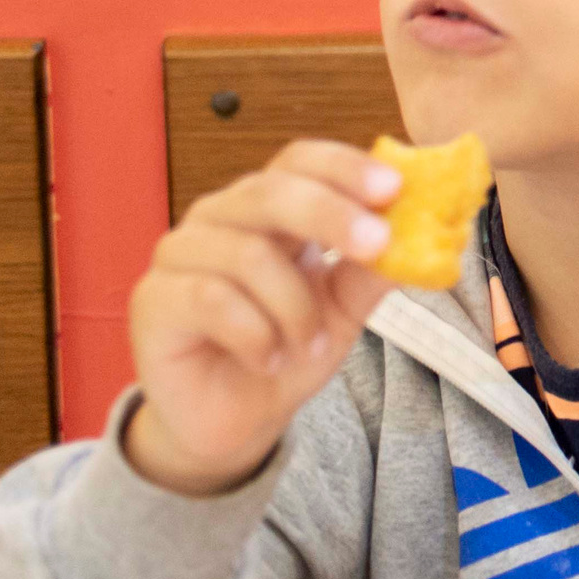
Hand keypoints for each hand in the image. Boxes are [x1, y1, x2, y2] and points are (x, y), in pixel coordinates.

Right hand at [125, 140, 398, 496]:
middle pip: (271, 191)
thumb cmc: (289, 348)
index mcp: (270, 207)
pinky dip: (256, 333)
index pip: (300, 160)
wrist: (237, 419)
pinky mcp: (153, 299)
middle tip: (378, 245)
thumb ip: (376, 269)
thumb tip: (426, 232)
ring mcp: (180, 254)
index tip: (393, 188)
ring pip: (247, 254)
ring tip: (311, 344)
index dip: (345, 167)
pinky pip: (210, 299)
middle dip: (332, 215)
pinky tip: (270, 359)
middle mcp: (220, 217)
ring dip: (295, 306)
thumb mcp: (346, 308)